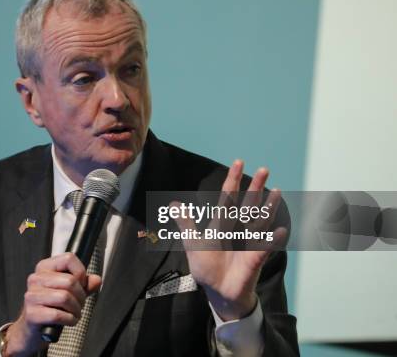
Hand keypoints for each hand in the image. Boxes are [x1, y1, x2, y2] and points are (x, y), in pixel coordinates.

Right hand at [3, 252, 101, 355]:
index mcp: (44, 267)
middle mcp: (35, 279)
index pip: (69, 258)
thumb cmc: (52, 307)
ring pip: (65, 298)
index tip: (82, 285)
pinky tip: (69, 321)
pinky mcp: (31, 313)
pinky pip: (58, 315)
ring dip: (76, 310)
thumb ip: (84, 284)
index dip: (81, 273)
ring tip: (75, 313)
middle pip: (70, 281)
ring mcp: (31, 296)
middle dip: (81, 296)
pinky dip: (69, 320)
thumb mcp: (70, 292)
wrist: (34, 329)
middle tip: (80, 304)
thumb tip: (96, 280)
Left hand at [171, 160, 286, 321]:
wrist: (217, 292)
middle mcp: (238, 229)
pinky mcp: (255, 258)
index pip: (228, 197)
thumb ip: (186, 224)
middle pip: (248, 203)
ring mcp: (249, 242)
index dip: (233, 180)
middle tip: (264, 169)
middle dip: (255, 187)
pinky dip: (272, 240)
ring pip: (260, 220)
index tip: (239, 162)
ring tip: (277, 191)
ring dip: (269, 206)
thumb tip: (174, 204)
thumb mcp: (193, 244)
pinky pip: (264, 247)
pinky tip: (281, 230)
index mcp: (222, 223)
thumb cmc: (207, 267)